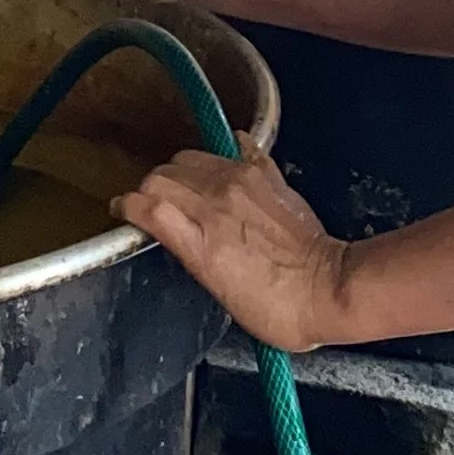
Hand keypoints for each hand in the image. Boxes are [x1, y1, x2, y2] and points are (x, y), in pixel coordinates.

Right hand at [114, 148, 349, 351]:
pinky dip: (224, 154)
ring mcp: (242, 182)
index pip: (145, 204)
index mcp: (200, 241)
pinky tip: (224, 167)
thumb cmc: (278, 307)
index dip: (128, 206)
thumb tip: (176, 233)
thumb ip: (191, 253)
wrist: (329, 288)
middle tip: (156, 204)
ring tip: (188, 189)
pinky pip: (235, 147)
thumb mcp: (217, 291)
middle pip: (160, 176)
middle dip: (150, 189)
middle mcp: (216, 204)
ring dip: (181, 171)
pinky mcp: (266, 174)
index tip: (124, 210)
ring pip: (189, 157)